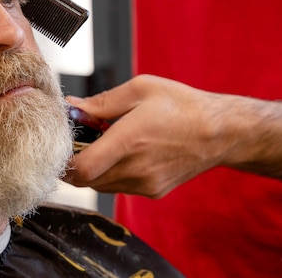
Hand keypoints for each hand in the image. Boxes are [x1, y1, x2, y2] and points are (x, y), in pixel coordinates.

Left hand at [64, 75, 227, 197]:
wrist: (221, 132)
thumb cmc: (181, 105)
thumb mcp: (139, 89)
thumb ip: (100, 102)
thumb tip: (71, 107)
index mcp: (130, 141)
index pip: (81, 169)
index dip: (63, 162)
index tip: (59, 147)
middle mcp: (136, 169)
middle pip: (86, 181)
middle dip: (74, 164)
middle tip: (75, 143)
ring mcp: (146, 184)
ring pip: (101, 186)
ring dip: (92, 170)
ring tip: (100, 145)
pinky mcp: (153, 192)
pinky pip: (118, 187)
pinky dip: (110, 174)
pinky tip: (120, 154)